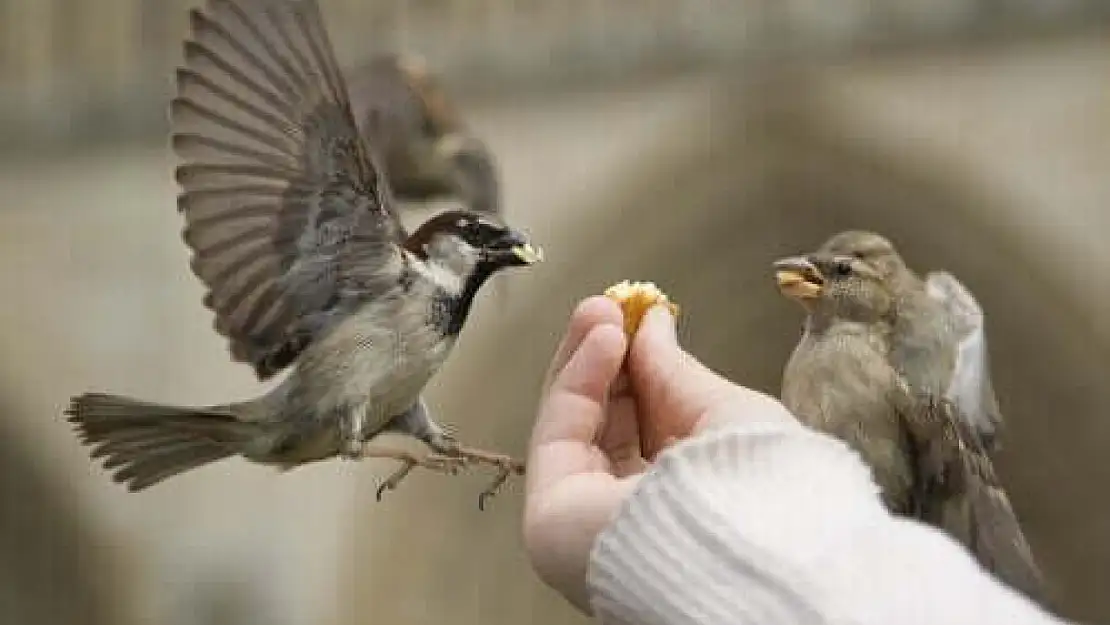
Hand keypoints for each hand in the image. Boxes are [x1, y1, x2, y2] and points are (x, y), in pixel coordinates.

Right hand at [522, 295, 794, 612]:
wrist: (749, 546)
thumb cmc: (760, 487)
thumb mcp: (724, 413)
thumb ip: (674, 370)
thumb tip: (653, 322)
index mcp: (681, 499)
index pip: (645, 429)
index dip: (637, 370)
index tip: (639, 318)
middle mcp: (631, 515)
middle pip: (602, 426)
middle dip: (605, 359)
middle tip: (610, 306)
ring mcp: (589, 518)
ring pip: (573, 426)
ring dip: (584, 361)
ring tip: (603, 311)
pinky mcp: (553, 516)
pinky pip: (558, 435)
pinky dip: (574, 380)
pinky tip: (601, 338)